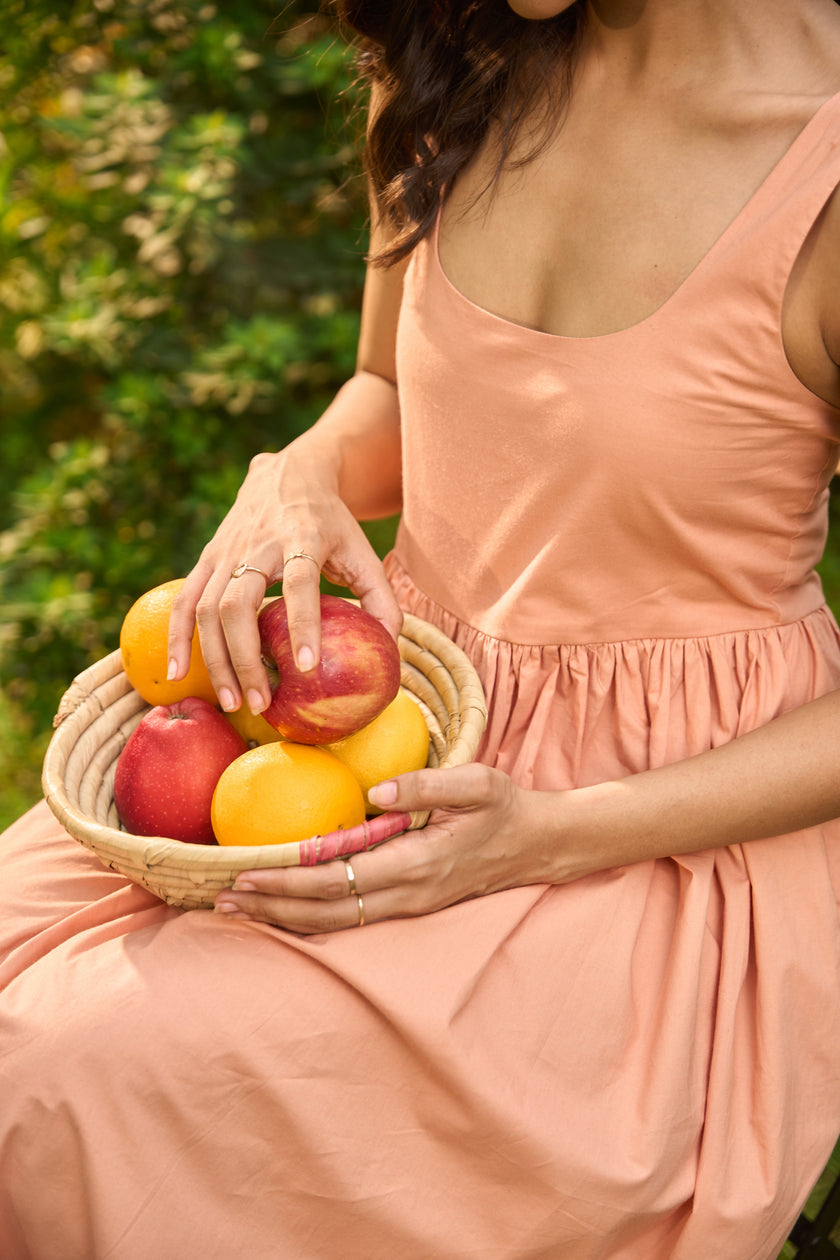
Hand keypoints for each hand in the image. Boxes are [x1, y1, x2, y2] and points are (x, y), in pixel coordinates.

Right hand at [166, 442, 401, 715]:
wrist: (290, 473)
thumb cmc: (332, 523)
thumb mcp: (363, 550)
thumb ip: (381, 598)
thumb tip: (389, 650)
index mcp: (303, 536)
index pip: (299, 581)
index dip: (302, 623)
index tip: (306, 666)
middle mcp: (258, 544)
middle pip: (239, 602)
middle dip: (246, 657)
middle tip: (262, 703)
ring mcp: (226, 551)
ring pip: (209, 609)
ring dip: (217, 660)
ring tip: (235, 703)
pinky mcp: (206, 559)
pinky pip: (183, 602)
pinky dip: (177, 638)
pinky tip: (178, 673)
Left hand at [212, 764, 572, 932]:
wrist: (535, 845)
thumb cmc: (504, 808)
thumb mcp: (477, 784)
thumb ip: (427, 786)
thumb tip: (377, 791)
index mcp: (416, 865)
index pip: (338, 880)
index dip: (289, 880)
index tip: (247, 871)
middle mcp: (406, 895)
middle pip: (325, 912)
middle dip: (272, 905)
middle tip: (224, 895)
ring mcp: (406, 906)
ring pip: (334, 923)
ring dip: (283, 917)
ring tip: (239, 905)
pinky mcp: (406, 904)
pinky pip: (348, 919)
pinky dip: (308, 917)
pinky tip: (281, 907)